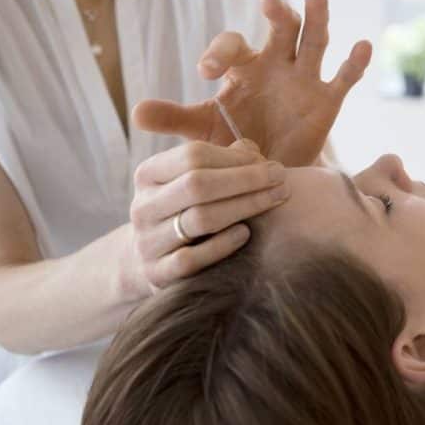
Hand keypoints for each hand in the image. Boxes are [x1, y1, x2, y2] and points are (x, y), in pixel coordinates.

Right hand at [123, 138, 287, 298]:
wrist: (155, 259)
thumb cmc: (188, 209)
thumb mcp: (195, 179)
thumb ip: (221, 160)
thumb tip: (251, 150)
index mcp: (148, 174)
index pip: (192, 155)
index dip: (235, 158)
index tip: (270, 163)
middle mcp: (142, 207)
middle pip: (198, 184)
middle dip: (246, 180)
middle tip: (282, 180)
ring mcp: (147, 242)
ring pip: (200, 219)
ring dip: (244, 207)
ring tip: (275, 200)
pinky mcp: (157, 274)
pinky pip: (192, 258)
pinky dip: (222, 245)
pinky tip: (246, 234)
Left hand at [133, 0, 371, 166]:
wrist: (268, 175)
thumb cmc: (233, 144)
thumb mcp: (201, 131)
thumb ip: (175, 118)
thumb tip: (136, 112)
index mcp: (243, 67)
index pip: (232, 47)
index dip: (219, 53)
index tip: (206, 72)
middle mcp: (276, 64)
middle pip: (281, 30)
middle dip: (277, 14)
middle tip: (268, 0)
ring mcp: (305, 79)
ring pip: (313, 42)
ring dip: (316, 18)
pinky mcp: (327, 101)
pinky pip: (343, 78)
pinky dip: (355, 62)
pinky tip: (363, 45)